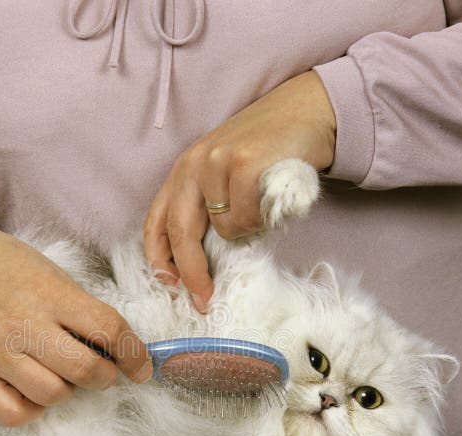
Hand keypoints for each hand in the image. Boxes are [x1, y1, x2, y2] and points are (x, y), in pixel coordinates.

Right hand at [0, 223, 152, 425]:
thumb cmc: (2, 264)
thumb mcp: (49, 271)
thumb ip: (80, 307)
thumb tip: (117, 347)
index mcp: (48, 293)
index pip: (108, 329)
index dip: (135, 353)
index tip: (142, 366)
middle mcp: (23, 325)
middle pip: (85, 369)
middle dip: (107, 375)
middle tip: (104, 369)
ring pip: (53, 395)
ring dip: (70, 390)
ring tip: (62, 372)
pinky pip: (14, 413)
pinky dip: (33, 408)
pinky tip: (34, 389)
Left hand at [143, 70, 335, 311]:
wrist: (305, 110)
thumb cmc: (266, 150)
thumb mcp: (223, 174)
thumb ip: (207, 206)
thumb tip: (199, 263)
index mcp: (182, 170)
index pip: (156, 222)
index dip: (159, 259)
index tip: (170, 286)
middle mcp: (193, 164)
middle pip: (180, 234)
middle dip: (192, 273)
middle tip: (205, 299)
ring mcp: (217, 162)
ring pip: (223, 230)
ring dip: (245, 232)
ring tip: (260, 210)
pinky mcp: (244, 164)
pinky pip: (248, 218)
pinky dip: (262, 221)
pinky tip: (272, 200)